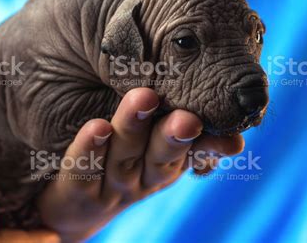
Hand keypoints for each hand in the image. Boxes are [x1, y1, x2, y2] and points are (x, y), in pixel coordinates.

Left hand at [37, 88, 243, 240]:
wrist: (74, 207)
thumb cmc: (118, 160)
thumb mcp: (152, 145)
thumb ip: (179, 128)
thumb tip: (220, 110)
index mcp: (166, 162)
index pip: (193, 151)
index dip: (212, 144)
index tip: (232, 138)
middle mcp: (144, 176)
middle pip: (162, 158)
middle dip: (175, 138)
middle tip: (187, 119)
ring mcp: (112, 186)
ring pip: (124, 159)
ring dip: (134, 130)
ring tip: (143, 99)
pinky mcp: (78, 193)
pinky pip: (83, 172)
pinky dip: (90, 150)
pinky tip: (96, 126)